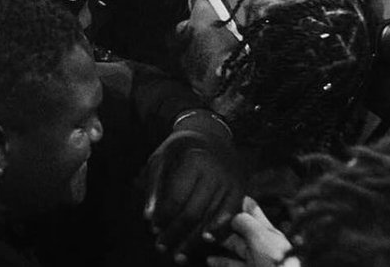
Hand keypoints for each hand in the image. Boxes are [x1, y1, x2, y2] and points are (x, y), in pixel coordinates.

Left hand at [144, 132, 244, 261]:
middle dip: (176, 234)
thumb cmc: (180, 149)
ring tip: (178, 255)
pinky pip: (230, 216)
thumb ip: (154, 187)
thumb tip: (148, 218)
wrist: (212, 134)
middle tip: (161, 248)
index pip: (176, 197)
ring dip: (194, 240)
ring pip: (211, 218)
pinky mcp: (241, 189)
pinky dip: (218, 231)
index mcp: (194, 160)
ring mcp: (231, 181)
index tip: (153, 229)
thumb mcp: (161, 158)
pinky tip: (206, 242)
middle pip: (194, 212)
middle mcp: (215, 172)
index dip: (164, 217)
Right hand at [208, 198, 294, 266]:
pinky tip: (210, 260)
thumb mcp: (261, 236)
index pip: (253, 211)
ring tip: (204, 238)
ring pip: (234, 247)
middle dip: (224, 225)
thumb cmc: (277, 262)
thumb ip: (245, 222)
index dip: (240, 203)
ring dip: (219, 242)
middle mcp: (261, 244)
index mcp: (268, 231)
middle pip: (240, 229)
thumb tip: (232, 215)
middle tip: (206, 221)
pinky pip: (232, 264)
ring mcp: (255, 259)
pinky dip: (221, 262)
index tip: (225, 196)